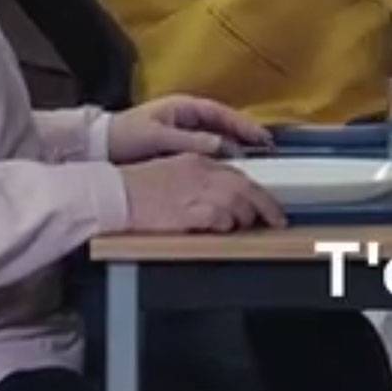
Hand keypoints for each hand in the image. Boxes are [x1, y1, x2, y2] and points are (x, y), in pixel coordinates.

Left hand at [109, 94, 273, 163]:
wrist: (98, 146)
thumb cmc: (126, 136)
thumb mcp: (158, 137)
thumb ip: (191, 141)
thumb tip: (224, 146)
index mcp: (184, 107)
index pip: (222, 113)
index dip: (244, 125)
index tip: (263, 137)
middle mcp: (187, 116)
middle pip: (224, 124)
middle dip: (245, 134)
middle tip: (267, 148)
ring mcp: (183, 130)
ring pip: (217, 136)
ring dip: (235, 145)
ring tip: (255, 159)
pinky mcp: (177, 145)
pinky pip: (206, 148)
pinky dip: (220, 155)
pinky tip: (229, 167)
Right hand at [118, 153, 286, 232]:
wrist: (114, 193)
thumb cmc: (140, 187)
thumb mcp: (176, 172)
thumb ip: (202, 180)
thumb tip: (226, 195)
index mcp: (198, 161)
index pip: (239, 175)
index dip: (259, 192)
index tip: (269, 205)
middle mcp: (200, 174)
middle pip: (245, 188)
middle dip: (266, 206)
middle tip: (277, 220)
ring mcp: (193, 192)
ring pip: (236, 203)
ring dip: (246, 217)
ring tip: (246, 226)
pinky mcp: (184, 212)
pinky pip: (217, 218)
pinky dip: (226, 224)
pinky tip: (224, 228)